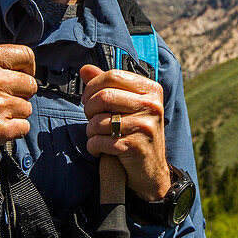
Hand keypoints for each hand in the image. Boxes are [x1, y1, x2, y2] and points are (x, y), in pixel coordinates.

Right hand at [0, 45, 36, 169]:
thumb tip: (14, 61)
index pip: (26, 55)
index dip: (27, 68)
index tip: (21, 77)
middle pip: (30, 85)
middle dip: (20, 95)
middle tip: (1, 102)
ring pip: (27, 108)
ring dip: (14, 115)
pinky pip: (24, 127)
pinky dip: (13, 131)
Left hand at [80, 64, 169, 200]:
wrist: (151, 169)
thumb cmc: (136, 132)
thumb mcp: (127, 105)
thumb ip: (107, 85)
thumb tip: (85, 69)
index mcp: (151, 90)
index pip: (113, 76)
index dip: (92, 87)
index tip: (88, 99)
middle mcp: (152, 105)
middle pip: (104, 97)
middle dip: (89, 109)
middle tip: (90, 118)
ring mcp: (145, 126)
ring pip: (99, 121)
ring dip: (90, 130)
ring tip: (96, 135)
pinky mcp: (136, 147)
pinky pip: (101, 141)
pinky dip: (93, 146)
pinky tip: (99, 148)